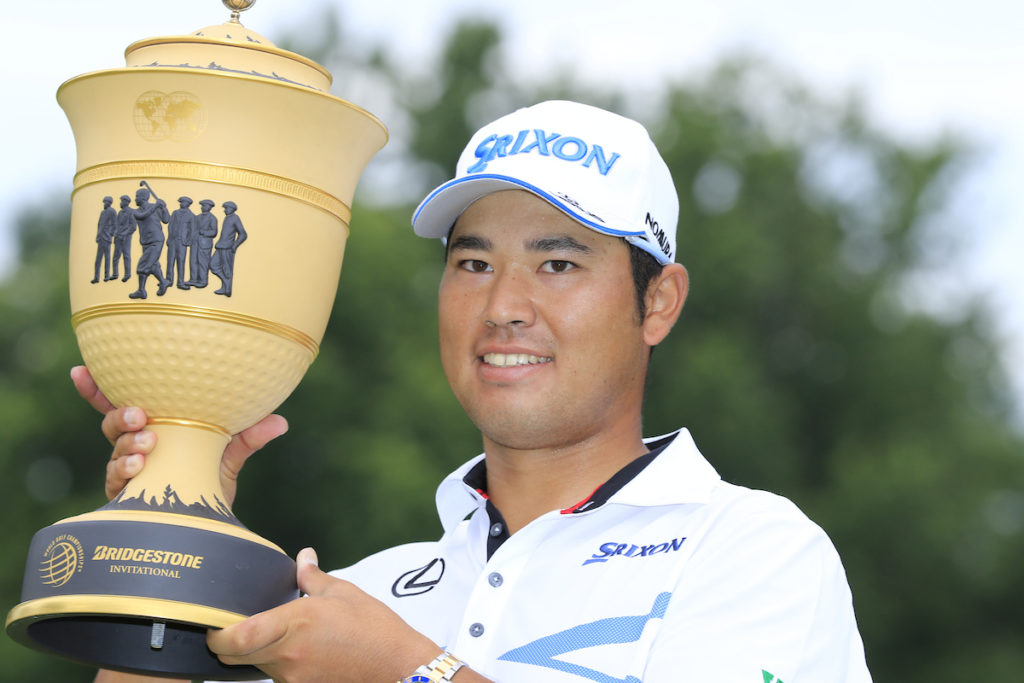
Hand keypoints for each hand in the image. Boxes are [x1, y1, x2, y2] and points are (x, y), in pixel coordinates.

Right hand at [70, 366, 287, 504]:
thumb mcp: (229, 456)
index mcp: (155, 429)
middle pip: (112, 425)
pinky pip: (118, 481)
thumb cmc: (210, 483)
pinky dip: (126, 470)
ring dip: (128, 444)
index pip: (121, 404)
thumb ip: (248, 438)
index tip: (79, 369)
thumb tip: (280, 421)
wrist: (210, 527)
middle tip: (139, 415)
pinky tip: (139, 465)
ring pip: (115, 451)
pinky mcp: (128, 498)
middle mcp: (136, 448)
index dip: (97, 388)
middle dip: (121, 416)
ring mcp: (129, 473)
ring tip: (148, 443)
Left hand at [207, 548, 440, 681]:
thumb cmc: (375, 628)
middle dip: (228, 645)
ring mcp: (294, 679)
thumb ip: (313, 577)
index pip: (236, 637)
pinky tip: (299, 652)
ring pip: (257, 667)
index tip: (213, 624)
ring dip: (256, 654)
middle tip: (232, 628)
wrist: (399, 668)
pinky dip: (279, 664)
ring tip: (276, 635)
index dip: (216, 634)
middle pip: (236, 657)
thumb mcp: (344, 593)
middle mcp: (288, 656)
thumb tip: (303, 557)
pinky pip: (279, 677)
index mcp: (295, 624)